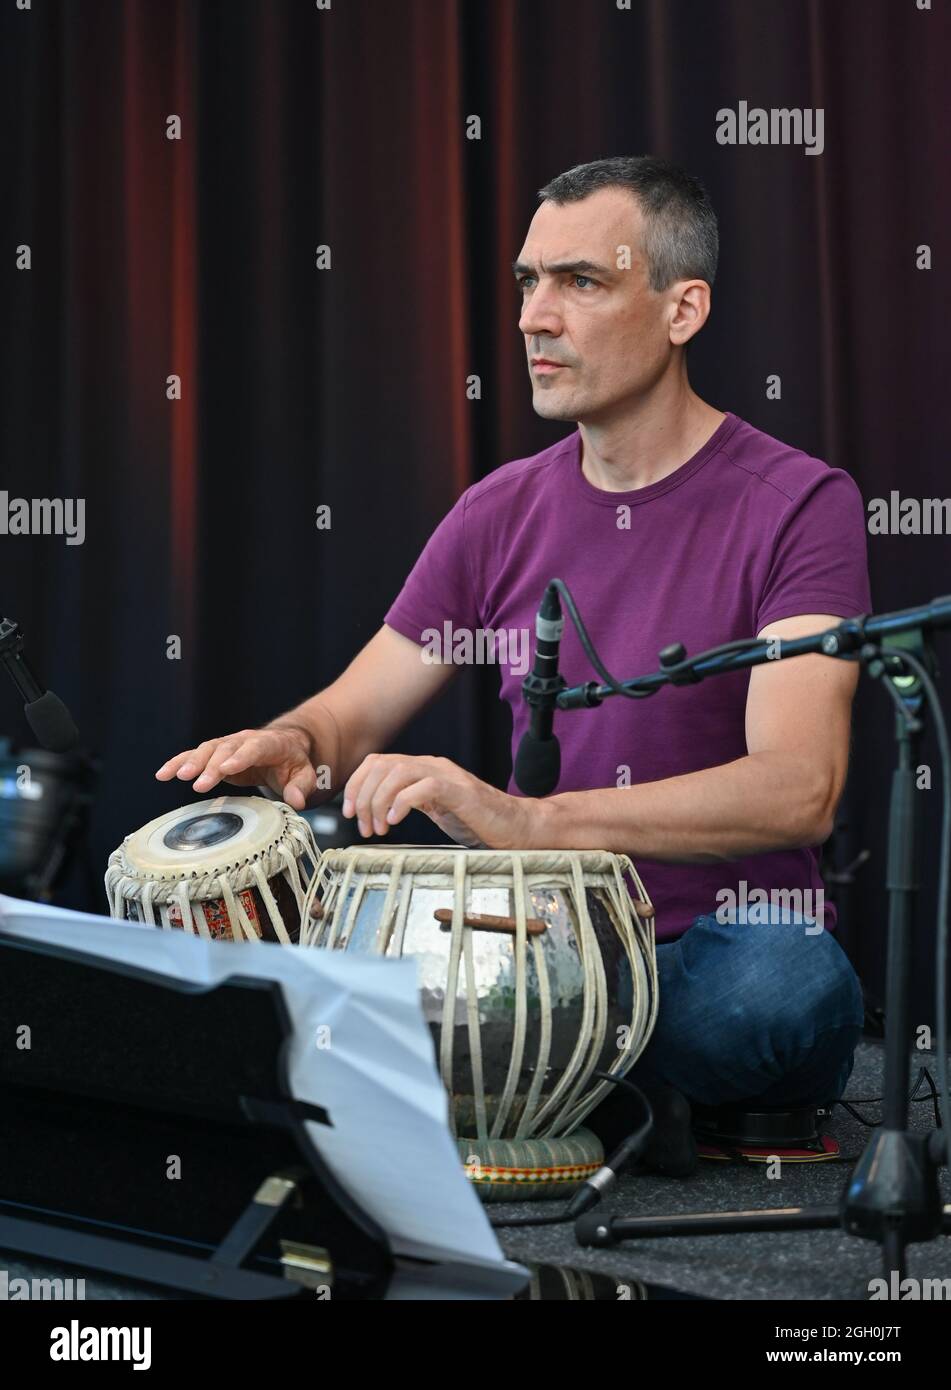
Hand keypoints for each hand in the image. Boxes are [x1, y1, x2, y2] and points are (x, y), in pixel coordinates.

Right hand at [155, 725, 318, 810]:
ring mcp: (228, 744)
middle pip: (226, 750)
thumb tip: (296, 802)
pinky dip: (178, 762)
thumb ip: (301, 787)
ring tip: (176, 776)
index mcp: (270, 743)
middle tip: (198, 784)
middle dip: (211, 765)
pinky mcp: (215, 753)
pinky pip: (195, 755)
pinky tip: (163, 773)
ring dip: (191, 762)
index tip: (227, 769)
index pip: (254, 748)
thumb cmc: (294, 762)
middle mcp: (245, 740)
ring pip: (207, 750)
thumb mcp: (305, 774)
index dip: (241, 758)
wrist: (285, 745)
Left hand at [341, 753, 540, 849]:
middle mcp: (433, 766)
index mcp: (424, 769)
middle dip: (364, 797)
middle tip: (364, 826)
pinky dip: (402, 802)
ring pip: (398, 773)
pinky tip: (396, 821)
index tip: (349, 812)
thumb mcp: (434, 808)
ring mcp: (447, 776)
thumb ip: (408, 800)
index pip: (377, 762)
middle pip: (382, 766)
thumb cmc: (477, 821)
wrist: (515, 827)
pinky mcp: (460, 791)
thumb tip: (375, 810)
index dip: (356, 785)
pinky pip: (423, 787)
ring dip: (379, 801)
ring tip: (380, 827)